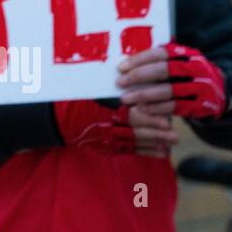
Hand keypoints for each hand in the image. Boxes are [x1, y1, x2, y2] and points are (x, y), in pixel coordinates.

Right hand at [54, 99, 178, 157]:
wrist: (57, 119)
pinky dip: (145, 151)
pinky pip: (128, 150)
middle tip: (175, 136)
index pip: (130, 116)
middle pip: (135, 132)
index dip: (149, 119)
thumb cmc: (76, 100)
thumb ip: (111, 88)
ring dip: (153, 144)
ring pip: (134, 143)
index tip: (166, 120)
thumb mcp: (92, 91)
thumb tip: (140, 79)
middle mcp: (105, 126)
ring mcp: (105, 139)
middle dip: (156, 135)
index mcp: (103, 111)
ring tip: (170, 146)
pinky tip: (160, 153)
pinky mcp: (106, 147)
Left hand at [117, 43, 226, 120]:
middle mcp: (195, 68)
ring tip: (126, 98)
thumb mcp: (180, 64)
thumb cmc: (189, 77)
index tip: (121, 67)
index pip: (160, 53)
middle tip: (120, 82)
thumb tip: (127, 65)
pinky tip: (142, 109)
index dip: (139, 60)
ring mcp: (201, 87)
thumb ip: (160, 63)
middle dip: (138, 76)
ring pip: (168, 90)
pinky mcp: (202, 105)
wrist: (222, 92)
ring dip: (144, 95)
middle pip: (163, 71)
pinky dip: (157, 108)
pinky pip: (175, 106)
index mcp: (187, 54)